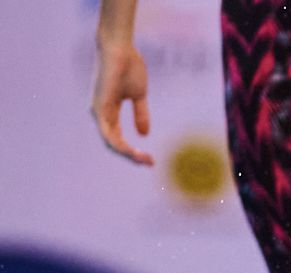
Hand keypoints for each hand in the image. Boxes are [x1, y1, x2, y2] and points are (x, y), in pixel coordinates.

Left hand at [91, 42, 153, 165]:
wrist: (120, 50)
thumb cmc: (129, 67)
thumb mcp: (139, 95)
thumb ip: (141, 114)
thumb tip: (144, 134)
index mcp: (108, 112)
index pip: (118, 138)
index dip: (133, 151)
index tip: (151, 160)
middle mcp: (100, 114)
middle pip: (114, 144)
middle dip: (132, 157)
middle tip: (150, 163)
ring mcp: (98, 112)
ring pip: (111, 143)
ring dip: (128, 155)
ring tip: (145, 160)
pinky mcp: (99, 109)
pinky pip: (108, 135)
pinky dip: (121, 146)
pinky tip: (133, 152)